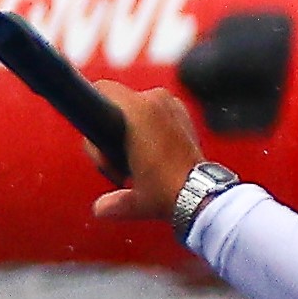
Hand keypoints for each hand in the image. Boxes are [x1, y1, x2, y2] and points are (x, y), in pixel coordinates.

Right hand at [88, 81, 206, 224]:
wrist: (205, 195)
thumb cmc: (169, 192)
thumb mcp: (133, 198)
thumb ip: (112, 202)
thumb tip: (101, 209)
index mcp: (137, 110)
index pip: (101, 90)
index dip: (92, 113)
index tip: (99, 141)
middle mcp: (156, 100)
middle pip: (118, 103)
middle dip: (113, 130)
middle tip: (120, 161)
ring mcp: (174, 105)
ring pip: (138, 107)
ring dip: (133, 128)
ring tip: (138, 159)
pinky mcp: (185, 114)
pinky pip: (157, 112)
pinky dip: (152, 127)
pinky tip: (154, 152)